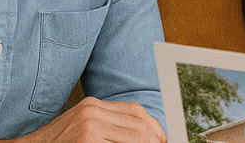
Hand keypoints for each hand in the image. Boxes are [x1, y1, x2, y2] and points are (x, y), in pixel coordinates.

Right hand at [16, 97, 166, 142]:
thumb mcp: (82, 127)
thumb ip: (108, 126)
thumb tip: (144, 135)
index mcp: (93, 105)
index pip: (136, 111)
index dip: (154, 126)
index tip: (162, 139)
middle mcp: (93, 111)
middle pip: (139, 124)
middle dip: (153, 140)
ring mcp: (89, 126)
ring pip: (134, 138)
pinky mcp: (87, 141)